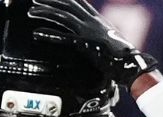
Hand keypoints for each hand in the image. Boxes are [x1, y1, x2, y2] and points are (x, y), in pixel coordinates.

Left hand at [29, 0, 157, 84]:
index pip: (80, 3)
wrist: (130, 63)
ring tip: (31, 11)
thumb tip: (93, 35)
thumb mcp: (109, 40)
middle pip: (68, 6)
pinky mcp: (85, 44)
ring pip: (63, 17)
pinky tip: (37, 33)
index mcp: (98, 20)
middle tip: (35, 0)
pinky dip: (49, 34)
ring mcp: (88, 32)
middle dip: (50, 1)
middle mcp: (92, 22)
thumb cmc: (122, 56)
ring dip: (45, 12)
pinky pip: (64, 38)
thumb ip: (98, 35)